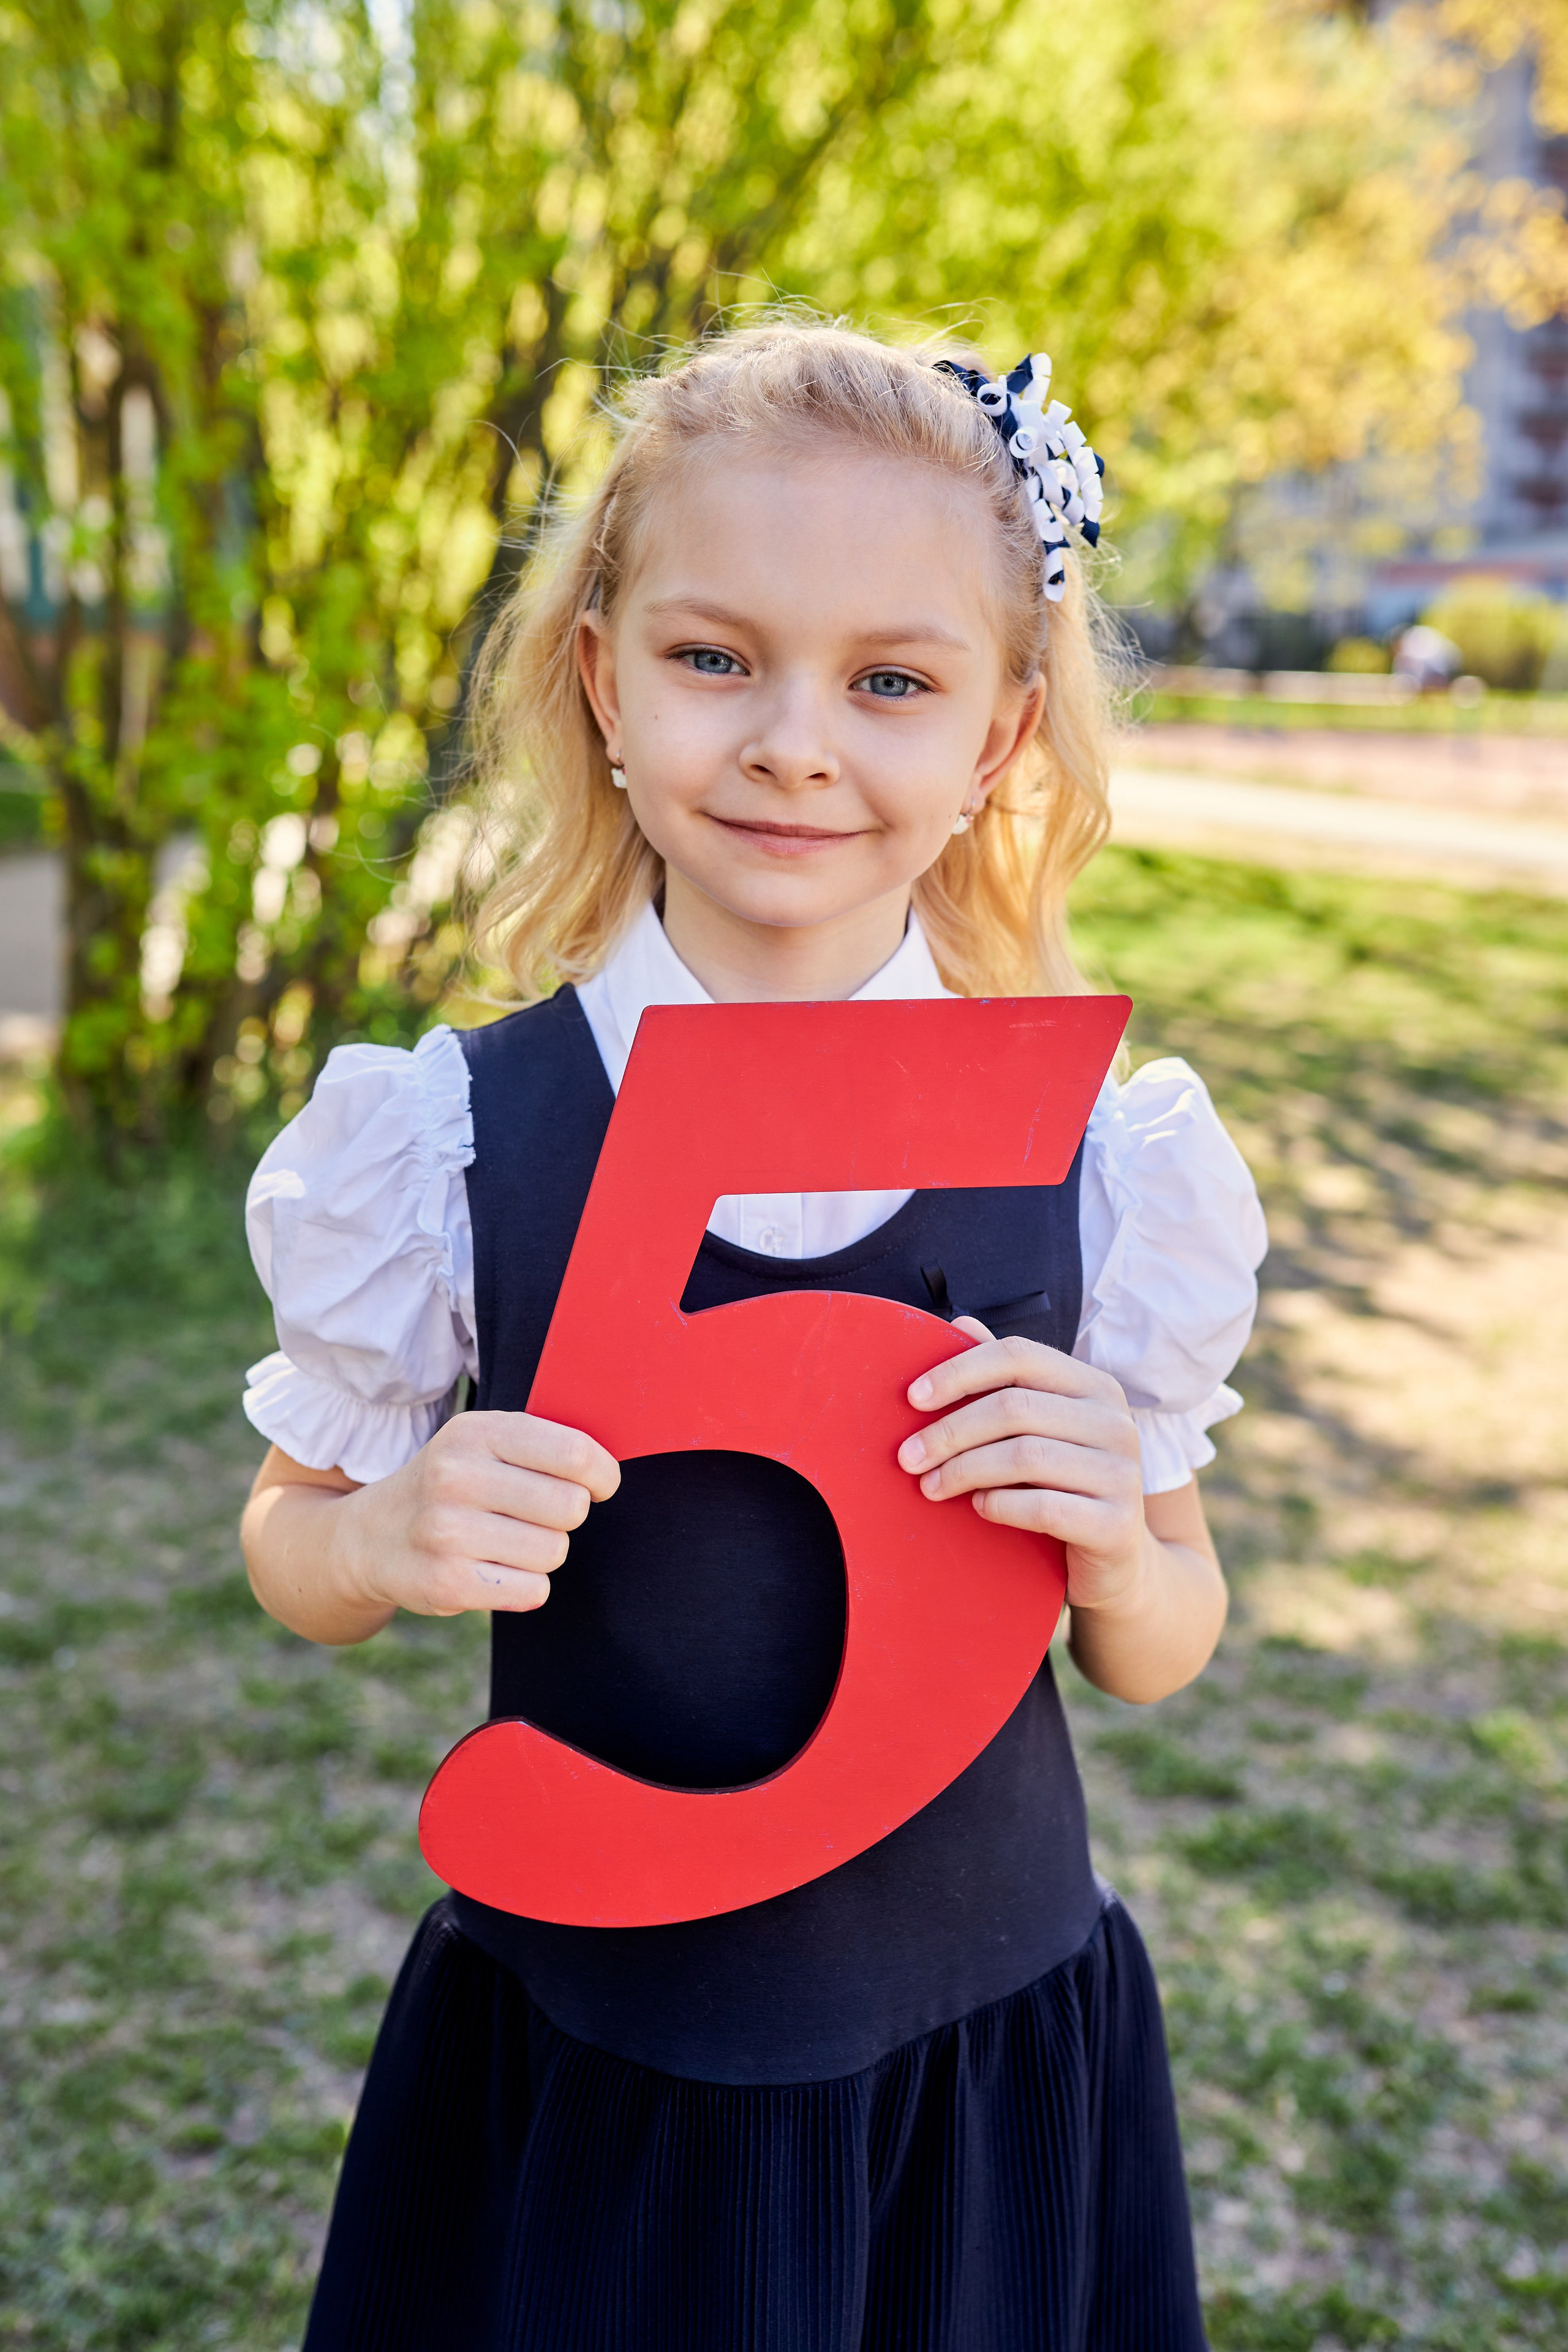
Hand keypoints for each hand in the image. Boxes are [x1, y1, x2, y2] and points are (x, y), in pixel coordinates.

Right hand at [334, 1410, 621, 1620]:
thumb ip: (541, 1442)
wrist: (372, 1537)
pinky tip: (493, 1570)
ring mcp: (447, 1533)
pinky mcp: (446, 1584)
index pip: (574, 1453)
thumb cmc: (451, 1486)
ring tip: (504, 1542)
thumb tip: (609, 1467)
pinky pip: (534, 1590)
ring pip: (554, 1551)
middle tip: (535, 1516)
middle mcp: (456, 1478)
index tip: (597, 1484)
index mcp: (475, 1433)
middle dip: (565, 1516)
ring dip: (542, 1553)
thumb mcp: (481, 1442)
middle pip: (570, 1507)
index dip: (601, 1475)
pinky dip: (526, 1586)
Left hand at [897, 1321, 1148, 1615]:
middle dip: (950, 1431)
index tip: (912, 1399)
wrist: (1118, 1561)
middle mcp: (1116, 1422)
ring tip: (931, 1486)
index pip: (1019, 1356)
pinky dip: (1000, 1505)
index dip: (960, 1371)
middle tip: (907, 1457)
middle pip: (1013, 1408)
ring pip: (1024, 1456)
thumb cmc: (1065, 1485)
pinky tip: (978, 1507)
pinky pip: (1043, 1507)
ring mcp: (1123, 1473)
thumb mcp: (1040, 1429)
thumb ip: (1007, 1380)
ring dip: (964, 1470)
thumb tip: (962, 1323)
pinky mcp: (1117, 1524)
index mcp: (1094, 1387)